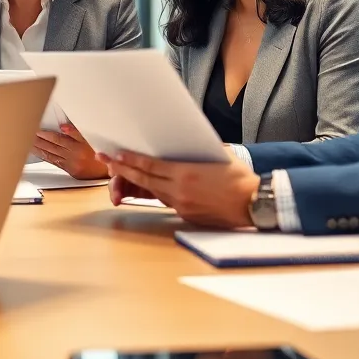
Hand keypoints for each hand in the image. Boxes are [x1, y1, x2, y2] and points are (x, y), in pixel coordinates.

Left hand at [32, 124, 106, 178]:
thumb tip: (63, 127)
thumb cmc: (103, 152)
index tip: (36, 130)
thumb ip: (77, 132)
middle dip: (39, 141)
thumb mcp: (93, 139)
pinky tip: (40, 153)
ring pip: (51, 155)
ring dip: (40, 149)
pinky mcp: (71, 171)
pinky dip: (47, 157)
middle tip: (27, 135)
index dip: (46, 134)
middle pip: (51, 147)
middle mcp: (72, 157)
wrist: (111, 170)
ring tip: (29, 143)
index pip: (57, 139)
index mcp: (78, 147)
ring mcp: (70, 165)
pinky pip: (55, 162)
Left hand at [97, 150, 259, 227]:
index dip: (129, 160)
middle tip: (105, 160)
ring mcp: (181, 204)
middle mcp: (179, 190)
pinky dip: (156, 192)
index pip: (149, 166)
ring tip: (121, 172)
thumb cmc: (239, 178)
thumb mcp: (218, 156)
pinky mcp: (186, 215)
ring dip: (136, 181)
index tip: (115, 153)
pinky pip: (166, 201)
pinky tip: (149, 185)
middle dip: (122, 169)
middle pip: (143, 179)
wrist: (253, 204)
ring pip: (152, 191)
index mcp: (186, 173)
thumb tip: (180, 143)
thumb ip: (195, 152)